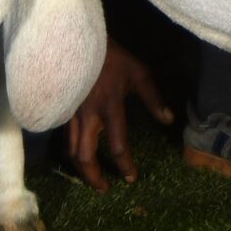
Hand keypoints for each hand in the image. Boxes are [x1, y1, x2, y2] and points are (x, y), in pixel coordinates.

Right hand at [63, 39, 171, 191]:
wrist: (78, 40)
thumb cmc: (112, 56)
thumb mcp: (139, 72)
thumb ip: (153, 98)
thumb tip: (168, 120)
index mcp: (110, 107)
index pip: (118, 145)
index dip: (125, 165)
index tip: (132, 178)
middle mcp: (88, 115)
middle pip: (85, 156)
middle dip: (94, 177)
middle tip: (104, 189)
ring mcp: (72, 113)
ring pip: (71, 150)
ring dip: (81, 169)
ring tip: (91, 178)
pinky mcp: (63, 109)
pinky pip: (65, 137)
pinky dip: (71, 151)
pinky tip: (79, 156)